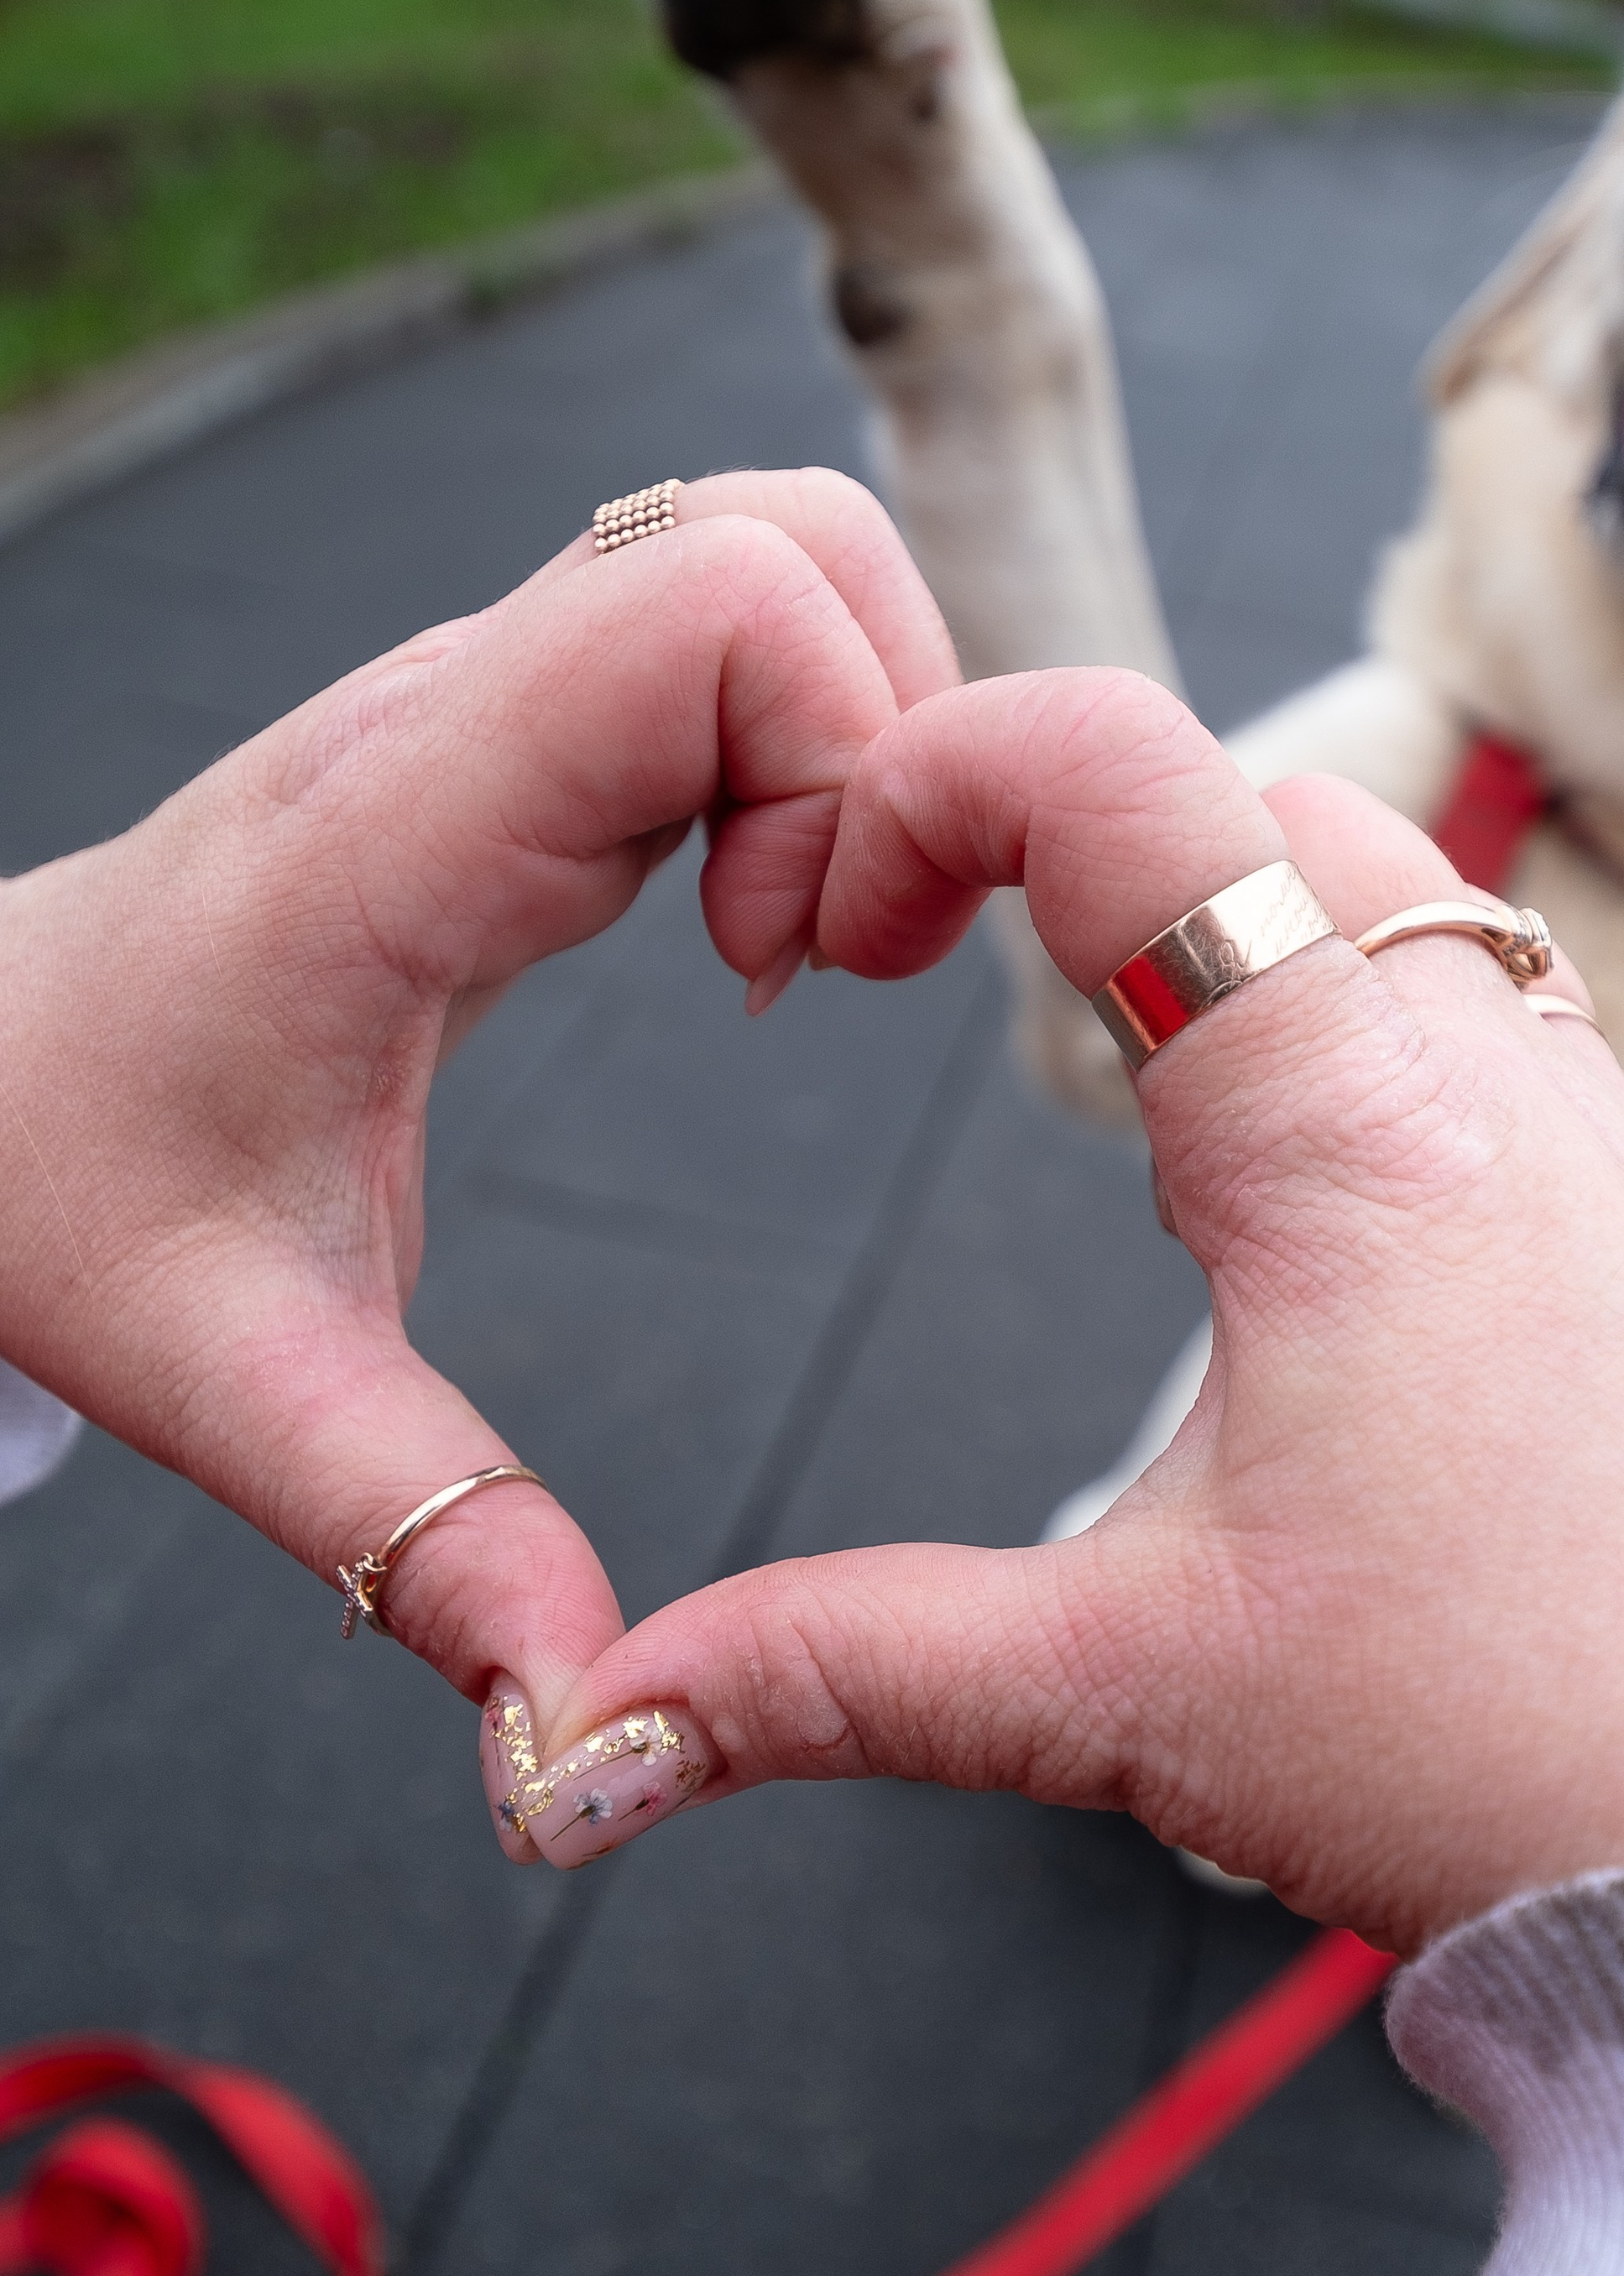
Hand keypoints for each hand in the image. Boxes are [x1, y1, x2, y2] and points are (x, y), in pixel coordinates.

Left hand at [0, 473, 956, 1801]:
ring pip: (779, 560)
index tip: (791, 987)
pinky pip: (732, 639)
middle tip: (823, 970)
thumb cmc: (66, 1188)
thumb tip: (581, 1735)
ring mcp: (494, 700)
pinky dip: (806, 753)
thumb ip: (429, 1544)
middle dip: (889, 740)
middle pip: (791, 540)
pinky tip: (753, 934)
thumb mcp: (244, 1384)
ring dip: (859, 740)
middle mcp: (460, 716)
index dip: (841, 765)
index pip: (715, 606)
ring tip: (800, 951)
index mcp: (403, 834)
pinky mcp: (523, 728)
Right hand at [538, 671, 1623, 1938]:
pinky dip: (1372, 1033)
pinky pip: (1508, 1030)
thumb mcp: (1133, 1695)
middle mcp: (1507, 1083)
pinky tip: (1316, 1211)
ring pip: (1412, 904)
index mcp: (1355, 1124)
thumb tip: (594, 1739)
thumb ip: (836, 1676)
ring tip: (1114, 1066)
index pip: (1122, 773)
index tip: (835, 908)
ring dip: (1242, 928)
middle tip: (939, 963)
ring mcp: (1613, 1148)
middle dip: (1076, 839)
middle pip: (1269, 800)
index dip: (930, 774)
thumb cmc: (1543, 1754)